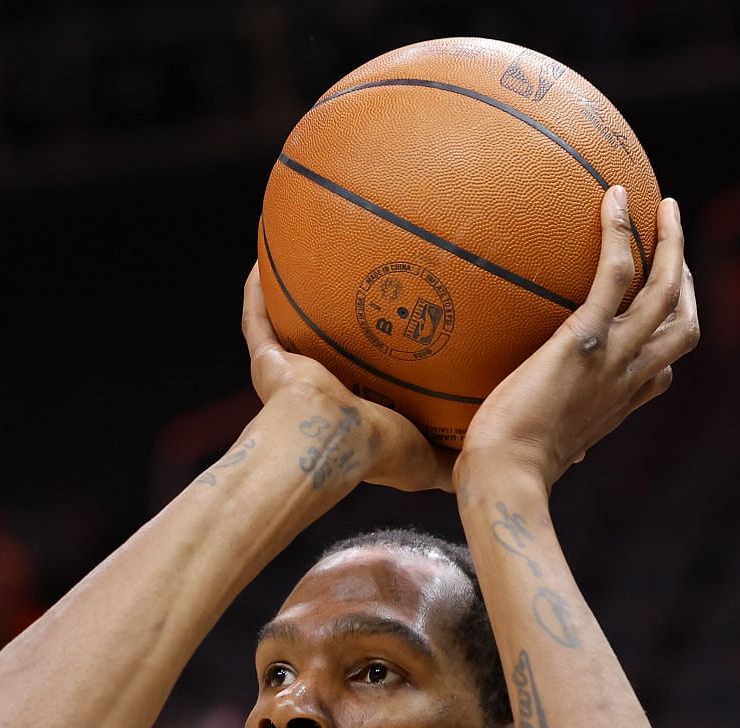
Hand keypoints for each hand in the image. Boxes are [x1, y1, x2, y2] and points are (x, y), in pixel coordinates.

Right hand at [240, 265, 454, 492]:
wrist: (336, 444)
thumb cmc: (381, 453)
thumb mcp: (430, 458)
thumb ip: (452, 458)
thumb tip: (483, 456)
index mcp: (350, 412)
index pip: (361, 380)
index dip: (370, 356)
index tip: (391, 325)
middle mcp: (317, 392)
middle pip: (323, 349)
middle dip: (333, 321)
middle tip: (352, 283)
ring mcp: (288, 376)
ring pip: (285, 329)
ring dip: (287, 300)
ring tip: (300, 259)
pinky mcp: (267, 362)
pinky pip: (256, 318)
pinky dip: (257, 291)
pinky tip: (265, 256)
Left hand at [457, 188, 698, 491]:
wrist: (505, 476)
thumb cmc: (504, 474)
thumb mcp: (530, 453)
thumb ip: (529, 436)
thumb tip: (508, 434)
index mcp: (616, 406)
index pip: (660, 373)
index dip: (667, 341)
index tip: (658, 316)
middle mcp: (628, 379)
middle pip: (684, 326)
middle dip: (687, 282)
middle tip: (673, 245)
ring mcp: (614, 358)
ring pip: (667, 291)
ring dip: (673, 245)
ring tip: (665, 206)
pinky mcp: (586, 339)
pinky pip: (616, 274)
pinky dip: (621, 232)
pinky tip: (614, 197)